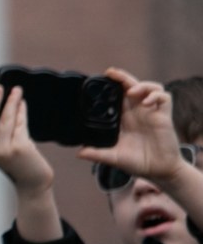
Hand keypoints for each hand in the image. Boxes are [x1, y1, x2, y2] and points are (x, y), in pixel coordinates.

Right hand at [0, 86, 54, 194]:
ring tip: (16, 91)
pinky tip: (22, 104)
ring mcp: (4, 150)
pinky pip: (19, 125)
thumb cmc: (21, 163)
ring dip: (10, 102)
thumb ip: (2, 130)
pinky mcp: (19, 148)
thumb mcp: (5, 147)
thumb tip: (7, 104)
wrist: (33, 183)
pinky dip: (21, 112)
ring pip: (5, 120)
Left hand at [78, 69, 184, 183]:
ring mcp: (151, 113)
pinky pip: (165, 98)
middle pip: (132, 86)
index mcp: (124, 118)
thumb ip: (97, 153)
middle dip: (122, 77)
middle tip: (111, 73)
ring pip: (150, 87)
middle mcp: (137, 112)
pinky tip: (147, 103)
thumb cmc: (137, 162)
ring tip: (132, 92)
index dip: (111, 86)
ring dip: (142, 85)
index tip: (100, 80)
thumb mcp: (113, 157)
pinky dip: (156, 96)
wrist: (158, 171)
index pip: (118, 95)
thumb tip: (78, 153)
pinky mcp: (164, 116)